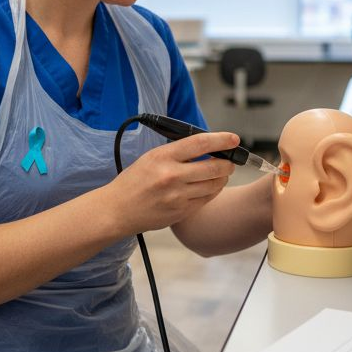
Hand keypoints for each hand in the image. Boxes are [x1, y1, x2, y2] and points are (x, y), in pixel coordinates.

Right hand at [107, 132, 237, 233]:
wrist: (117, 210)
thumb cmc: (134, 181)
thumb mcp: (151, 158)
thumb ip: (178, 152)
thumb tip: (207, 147)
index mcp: (163, 157)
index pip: (200, 143)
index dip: (222, 140)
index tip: (234, 139)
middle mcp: (172, 176)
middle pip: (215, 167)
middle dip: (228, 163)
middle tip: (230, 161)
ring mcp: (178, 196)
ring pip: (214, 185)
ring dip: (222, 178)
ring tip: (220, 174)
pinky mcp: (181, 212)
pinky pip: (207, 199)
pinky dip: (212, 191)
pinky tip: (209, 187)